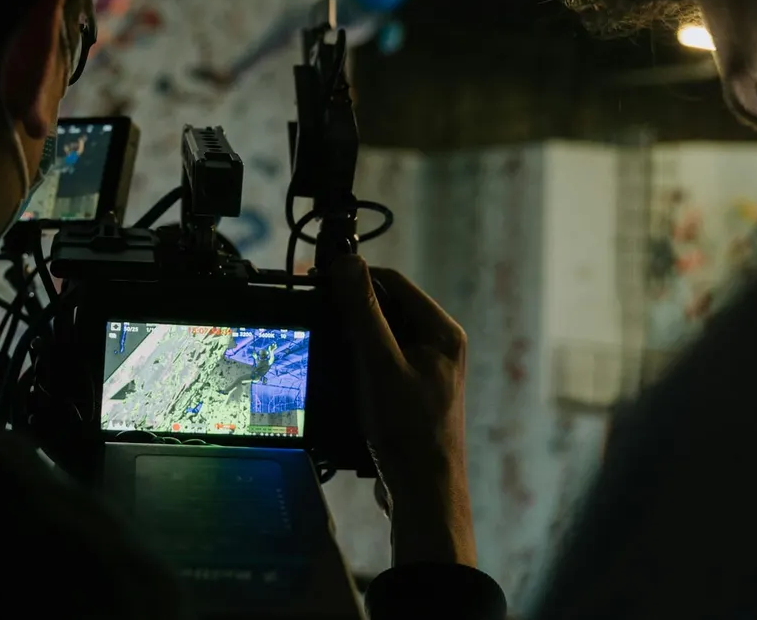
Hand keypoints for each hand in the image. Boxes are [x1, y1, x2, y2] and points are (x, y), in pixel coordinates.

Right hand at [329, 256, 475, 567]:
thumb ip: (364, 313)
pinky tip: (336, 369)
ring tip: (323, 340)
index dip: (355, 277)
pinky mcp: (409, 390)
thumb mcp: (380, 365)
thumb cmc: (407, 428)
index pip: (393, 282)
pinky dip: (357, 359)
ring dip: (351, 335)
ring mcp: (424, 369)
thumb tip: (347, 264)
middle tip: (315, 311)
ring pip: (379, 334)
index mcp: (441, 331)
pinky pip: (379, 359)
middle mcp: (438, 345)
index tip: (317, 279)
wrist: (422, 492)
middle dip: (351, 309)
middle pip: (386, 307)